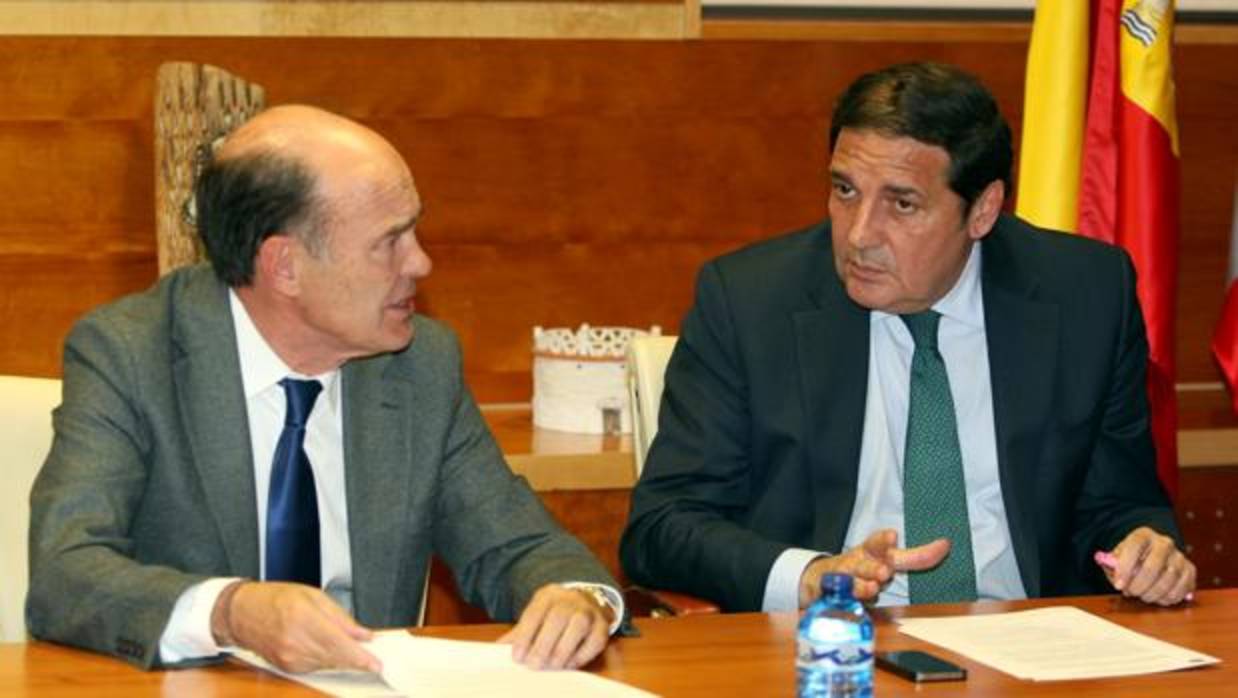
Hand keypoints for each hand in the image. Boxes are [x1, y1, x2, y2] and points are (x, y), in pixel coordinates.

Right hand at [212, 581, 380, 673]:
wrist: (241, 613)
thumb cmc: (274, 599)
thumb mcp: (313, 595)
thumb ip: (341, 617)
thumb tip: (363, 635)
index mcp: (303, 618)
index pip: (338, 644)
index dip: (360, 657)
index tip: (376, 663)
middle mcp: (294, 641)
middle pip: (335, 658)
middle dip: (357, 660)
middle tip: (373, 659)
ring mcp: (288, 657)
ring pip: (327, 665)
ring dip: (343, 660)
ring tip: (352, 651)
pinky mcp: (286, 667)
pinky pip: (315, 668)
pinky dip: (327, 661)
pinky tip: (331, 652)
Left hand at [497, 584, 613, 669]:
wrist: (584, 600)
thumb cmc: (553, 614)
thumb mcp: (535, 616)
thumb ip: (519, 633)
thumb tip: (497, 650)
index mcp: (548, 595)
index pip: (535, 613)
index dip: (525, 635)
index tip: (517, 657)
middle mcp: (570, 599)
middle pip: (558, 618)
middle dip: (544, 644)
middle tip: (533, 665)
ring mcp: (589, 610)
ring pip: (579, 626)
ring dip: (563, 649)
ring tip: (552, 666)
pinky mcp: (603, 625)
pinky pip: (595, 639)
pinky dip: (583, 654)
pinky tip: (570, 663)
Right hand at [799, 529, 950, 606]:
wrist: (821, 579)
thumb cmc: (862, 567)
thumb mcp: (886, 558)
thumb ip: (915, 556)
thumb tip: (946, 545)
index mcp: (870, 553)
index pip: (876, 543)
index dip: (883, 540)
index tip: (892, 535)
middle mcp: (856, 564)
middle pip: (864, 565)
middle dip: (873, 568)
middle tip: (883, 571)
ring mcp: (843, 581)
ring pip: (852, 584)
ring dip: (861, 586)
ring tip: (872, 588)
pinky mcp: (831, 595)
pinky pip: (838, 601)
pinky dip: (843, 602)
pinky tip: (847, 603)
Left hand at [1102, 527, 1195, 605]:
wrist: (1151, 558)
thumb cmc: (1131, 560)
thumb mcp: (1116, 558)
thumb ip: (1110, 562)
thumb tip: (1105, 562)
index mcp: (1143, 535)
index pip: (1134, 547)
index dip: (1125, 568)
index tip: (1118, 584)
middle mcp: (1164, 542)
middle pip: (1153, 566)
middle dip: (1139, 585)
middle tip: (1130, 593)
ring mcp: (1179, 556)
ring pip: (1169, 579)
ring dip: (1153, 593)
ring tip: (1143, 596)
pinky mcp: (1190, 570)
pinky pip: (1182, 588)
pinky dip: (1168, 598)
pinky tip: (1158, 598)